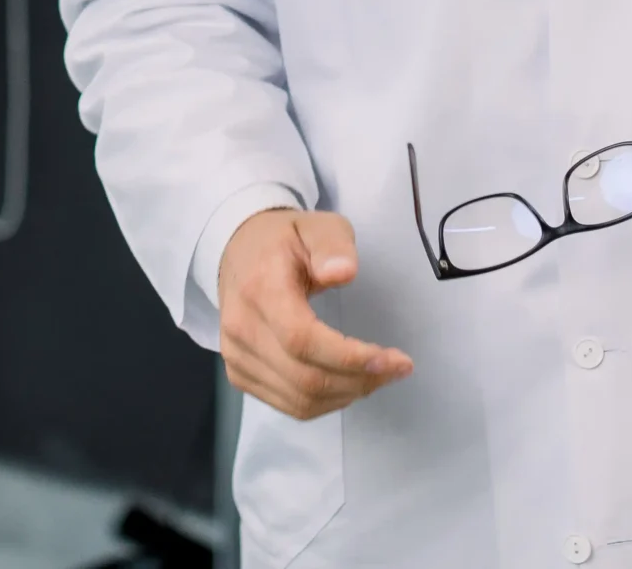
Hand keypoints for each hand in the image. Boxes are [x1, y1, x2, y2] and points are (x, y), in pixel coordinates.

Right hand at [216, 209, 412, 420]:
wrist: (238, 250)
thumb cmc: (284, 239)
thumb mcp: (315, 226)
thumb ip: (332, 245)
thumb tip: (343, 273)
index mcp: (260, 289)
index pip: (302, 339)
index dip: (350, 358)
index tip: (394, 359)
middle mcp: (242, 328)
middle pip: (305, 377)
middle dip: (360, 380)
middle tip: (396, 368)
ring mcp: (235, 355)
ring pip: (299, 400)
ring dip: (347, 395)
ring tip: (377, 375)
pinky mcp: (238, 373)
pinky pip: (289, 405)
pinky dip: (327, 403)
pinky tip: (348, 383)